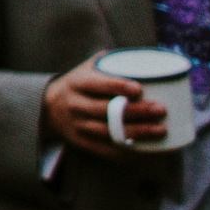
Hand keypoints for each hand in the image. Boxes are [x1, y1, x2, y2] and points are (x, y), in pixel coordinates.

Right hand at [40, 53, 164, 159]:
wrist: (49, 108)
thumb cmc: (78, 85)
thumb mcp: (84, 69)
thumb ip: (108, 62)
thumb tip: (143, 56)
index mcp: (76, 83)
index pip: (96, 85)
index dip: (118, 87)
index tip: (139, 88)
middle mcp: (75, 105)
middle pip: (107, 111)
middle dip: (136, 111)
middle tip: (160, 109)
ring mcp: (78, 125)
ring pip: (110, 132)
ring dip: (138, 132)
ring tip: (161, 130)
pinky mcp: (83, 143)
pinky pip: (107, 151)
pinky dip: (128, 154)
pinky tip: (148, 152)